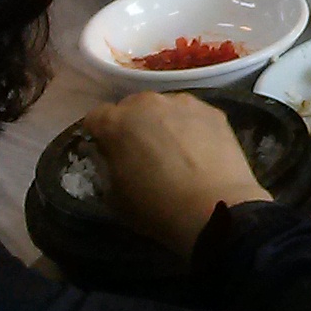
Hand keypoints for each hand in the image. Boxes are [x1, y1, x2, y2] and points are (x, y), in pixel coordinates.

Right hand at [78, 94, 268, 255]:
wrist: (214, 207)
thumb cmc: (156, 207)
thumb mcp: (114, 195)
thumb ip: (107, 166)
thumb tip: (113, 155)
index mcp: (116, 122)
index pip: (96, 117)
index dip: (100, 134)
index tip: (107, 151)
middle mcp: (148, 103)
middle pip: (131, 107)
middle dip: (132, 126)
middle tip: (142, 152)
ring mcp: (183, 103)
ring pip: (164, 108)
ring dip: (162, 123)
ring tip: (174, 151)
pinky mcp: (212, 110)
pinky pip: (192, 114)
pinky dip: (190, 126)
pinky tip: (198, 150)